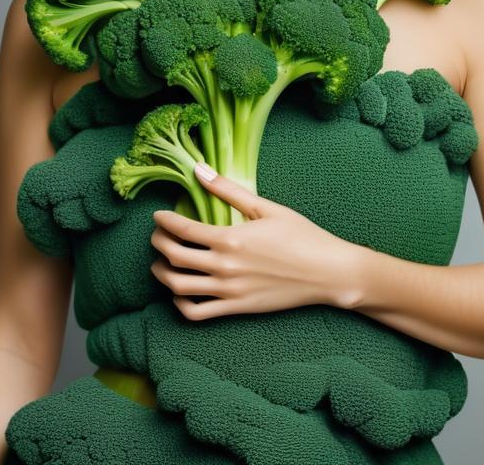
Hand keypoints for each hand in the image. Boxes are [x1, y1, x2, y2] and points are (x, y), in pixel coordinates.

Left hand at [149, 163, 358, 319]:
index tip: (157, 216)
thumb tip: (198, 169)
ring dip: (162, 274)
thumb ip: (228, 190)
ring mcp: (229, 292)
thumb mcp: (265, 207)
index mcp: (230, 239)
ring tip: (161, 262)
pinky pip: (196, 313)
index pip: (182, 230)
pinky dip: (180, 304)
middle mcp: (224, 267)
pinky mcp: (236, 309)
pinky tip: (180, 292)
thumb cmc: (300, 235)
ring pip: (179, 288)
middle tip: (157, 235)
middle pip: (174, 258)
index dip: (163, 222)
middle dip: (158, 244)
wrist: (327, 273)